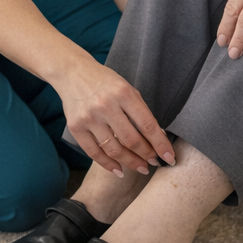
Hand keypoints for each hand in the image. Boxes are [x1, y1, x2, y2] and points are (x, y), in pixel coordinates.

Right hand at [58, 58, 174, 176]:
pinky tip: (119, 170)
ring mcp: (89, 118)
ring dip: (131, 162)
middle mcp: (106, 106)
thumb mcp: (127, 88)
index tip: (169, 157)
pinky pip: (94, 153)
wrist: (73, 72)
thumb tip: (156, 138)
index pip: (147, 125)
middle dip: (147, 155)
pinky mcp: (76, 127)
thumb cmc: (105, 81)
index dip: (160, 144)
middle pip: (131, 140)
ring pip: (114, 150)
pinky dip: (108, 164)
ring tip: (141, 167)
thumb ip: (140, 111)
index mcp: (123, 93)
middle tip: (154, 163)